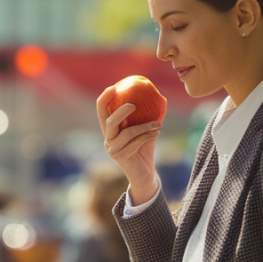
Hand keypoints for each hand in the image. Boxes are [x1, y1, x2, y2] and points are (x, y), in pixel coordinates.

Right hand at [96, 88, 160, 204]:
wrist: (144, 174)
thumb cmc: (144, 149)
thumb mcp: (144, 130)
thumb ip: (145, 116)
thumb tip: (160, 97)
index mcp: (110, 130)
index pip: (102, 112)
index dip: (104, 99)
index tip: (114, 87)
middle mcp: (108, 139)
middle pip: (109, 121)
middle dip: (121, 111)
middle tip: (134, 105)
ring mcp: (113, 149)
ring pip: (127, 132)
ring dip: (145, 126)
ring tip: (158, 124)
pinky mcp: (121, 157)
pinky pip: (136, 142)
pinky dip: (148, 136)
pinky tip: (157, 133)